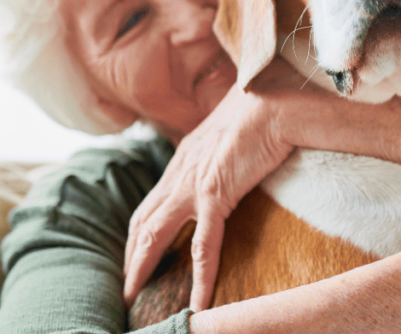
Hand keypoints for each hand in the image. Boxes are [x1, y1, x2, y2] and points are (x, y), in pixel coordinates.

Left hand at [123, 58, 303, 310]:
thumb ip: (219, 150)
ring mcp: (192, 184)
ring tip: (135, 295)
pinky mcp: (214, 194)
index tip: (136, 253)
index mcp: (183, 158)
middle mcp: (179, 172)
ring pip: (154, 234)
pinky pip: (203, 245)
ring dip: (142, 267)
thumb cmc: (260, 110)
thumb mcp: (229, 133)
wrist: (274, 102)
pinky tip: (198, 299)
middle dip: (131, 255)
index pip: (151, 202)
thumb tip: (229, 157)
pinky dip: (200, 275)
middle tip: (126, 285)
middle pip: (142, 221)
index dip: (139, 231)